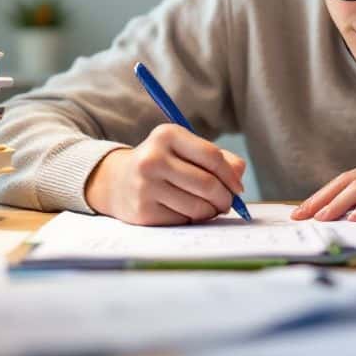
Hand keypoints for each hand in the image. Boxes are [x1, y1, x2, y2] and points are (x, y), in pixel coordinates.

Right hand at [84, 123, 246, 225]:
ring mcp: (145, 186)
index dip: (230, 175)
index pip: (212, 156)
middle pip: (207, 184)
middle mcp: (153, 159)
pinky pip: (184, 220)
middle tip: (226, 203)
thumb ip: (218, 158)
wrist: (117, 181)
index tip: (237, 188)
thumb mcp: (185, 150)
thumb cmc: (162, 164)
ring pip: (198, 207)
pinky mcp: (143, 212)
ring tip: (207, 207)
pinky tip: (184, 211)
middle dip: (225, 198)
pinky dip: (192, 219)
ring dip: (210, 211)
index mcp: (167, 135)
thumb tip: (238, 176)